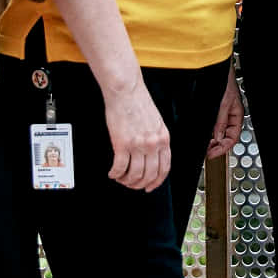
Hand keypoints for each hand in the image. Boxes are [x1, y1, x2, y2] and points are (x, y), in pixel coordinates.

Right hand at [104, 77, 171, 191]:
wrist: (126, 90)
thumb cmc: (138, 102)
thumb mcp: (156, 122)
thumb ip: (156, 139)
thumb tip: (152, 155)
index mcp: (163, 138)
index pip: (164, 168)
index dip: (157, 182)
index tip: (150, 187)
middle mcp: (153, 143)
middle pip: (150, 175)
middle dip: (140, 184)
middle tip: (132, 184)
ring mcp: (138, 145)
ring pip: (135, 175)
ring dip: (126, 181)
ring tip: (120, 178)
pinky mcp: (122, 144)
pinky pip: (120, 168)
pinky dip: (115, 174)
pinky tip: (113, 172)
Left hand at [207, 68, 244, 159]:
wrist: (215, 68)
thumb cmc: (224, 81)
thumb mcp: (223, 103)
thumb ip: (220, 121)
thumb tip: (216, 137)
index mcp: (236, 115)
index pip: (232, 137)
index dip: (222, 147)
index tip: (211, 154)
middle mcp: (228, 116)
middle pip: (224, 137)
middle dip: (216, 145)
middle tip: (206, 151)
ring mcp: (220, 113)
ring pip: (216, 132)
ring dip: (210, 139)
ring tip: (202, 144)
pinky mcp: (212, 110)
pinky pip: (210, 124)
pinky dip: (205, 131)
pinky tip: (200, 134)